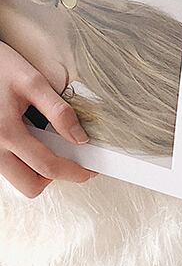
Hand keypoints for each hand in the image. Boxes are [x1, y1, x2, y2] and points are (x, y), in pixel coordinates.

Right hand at [0, 42, 95, 198]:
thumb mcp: (31, 81)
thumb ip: (58, 110)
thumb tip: (79, 138)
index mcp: (6, 131)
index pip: (48, 167)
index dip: (74, 172)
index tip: (89, 170)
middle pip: (30, 185)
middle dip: (53, 176)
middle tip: (67, 160)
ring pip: (18, 180)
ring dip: (36, 172)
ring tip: (45, 147)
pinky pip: (8, 169)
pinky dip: (23, 163)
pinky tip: (29, 143)